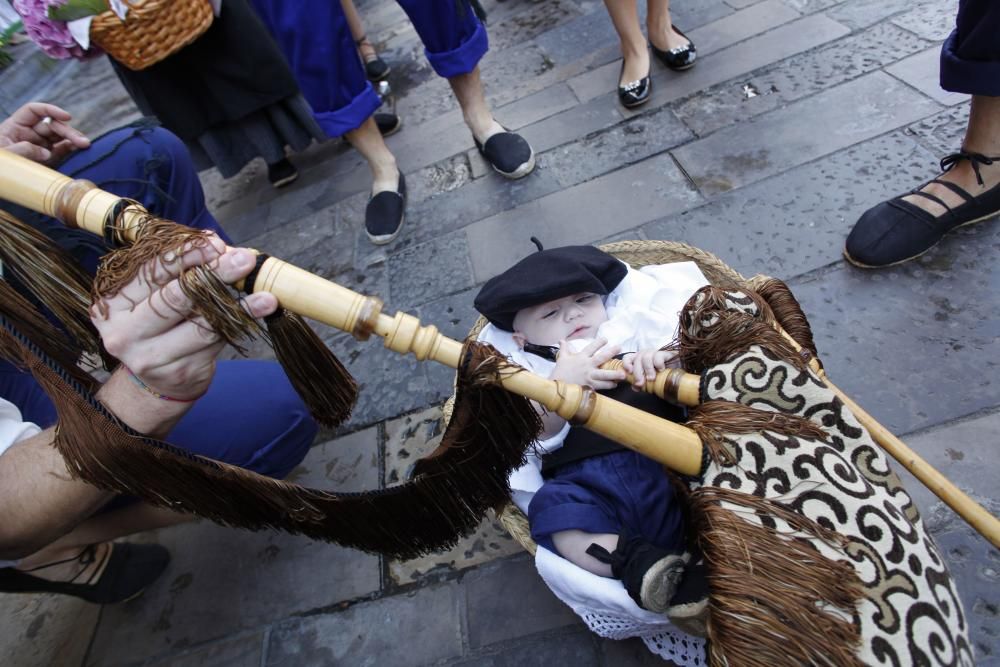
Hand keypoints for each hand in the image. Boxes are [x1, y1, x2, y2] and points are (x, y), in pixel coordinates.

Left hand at [0, 102, 89, 164]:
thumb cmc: (0, 164)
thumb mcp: (6, 155)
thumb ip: (24, 150)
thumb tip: (47, 153)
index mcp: (15, 126)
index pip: (34, 111)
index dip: (51, 110)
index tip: (66, 117)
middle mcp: (29, 133)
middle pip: (52, 125)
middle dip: (67, 131)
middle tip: (82, 141)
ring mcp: (39, 146)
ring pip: (59, 137)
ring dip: (73, 139)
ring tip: (85, 145)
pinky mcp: (47, 158)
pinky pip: (61, 150)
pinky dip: (71, 149)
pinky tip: (79, 150)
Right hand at [91, 234, 277, 400]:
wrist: (156, 380)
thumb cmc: (158, 324)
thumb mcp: (156, 294)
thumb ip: (180, 268)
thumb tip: (217, 244)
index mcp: (112, 303)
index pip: (151, 272)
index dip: (186, 255)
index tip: (216, 243)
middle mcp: (124, 331)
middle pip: (175, 298)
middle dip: (215, 274)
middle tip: (245, 260)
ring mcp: (149, 357)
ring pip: (201, 325)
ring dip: (238, 306)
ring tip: (265, 295)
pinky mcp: (178, 372)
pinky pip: (214, 343)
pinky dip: (238, 324)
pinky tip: (258, 312)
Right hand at [549, 337, 624, 389]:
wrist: (556, 387)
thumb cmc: (560, 372)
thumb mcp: (562, 358)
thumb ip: (564, 349)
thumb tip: (561, 340)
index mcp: (581, 357)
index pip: (591, 347)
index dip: (599, 342)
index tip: (606, 339)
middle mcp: (586, 365)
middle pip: (601, 358)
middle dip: (611, 352)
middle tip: (619, 347)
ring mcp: (589, 376)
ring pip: (604, 374)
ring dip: (614, 374)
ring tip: (623, 373)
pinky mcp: (589, 386)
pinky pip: (601, 385)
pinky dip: (609, 385)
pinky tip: (615, 384)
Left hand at [622, 348, 678, 389]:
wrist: (679, 376)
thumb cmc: (662, 378)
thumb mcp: (649, 383)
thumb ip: (641, 384)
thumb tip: (634, 387)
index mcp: (639, 360)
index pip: (627, 357)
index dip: (626, 364)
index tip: (628, 372)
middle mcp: (645, 355)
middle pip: (637, 359)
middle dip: (637, 373)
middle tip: (641, 383)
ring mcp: (655, 353)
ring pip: (646, 357)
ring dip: (648, 370)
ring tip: (652, 378)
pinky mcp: (666, 353)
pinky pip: (658, 356)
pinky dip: (658, 364)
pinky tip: (661, 370)